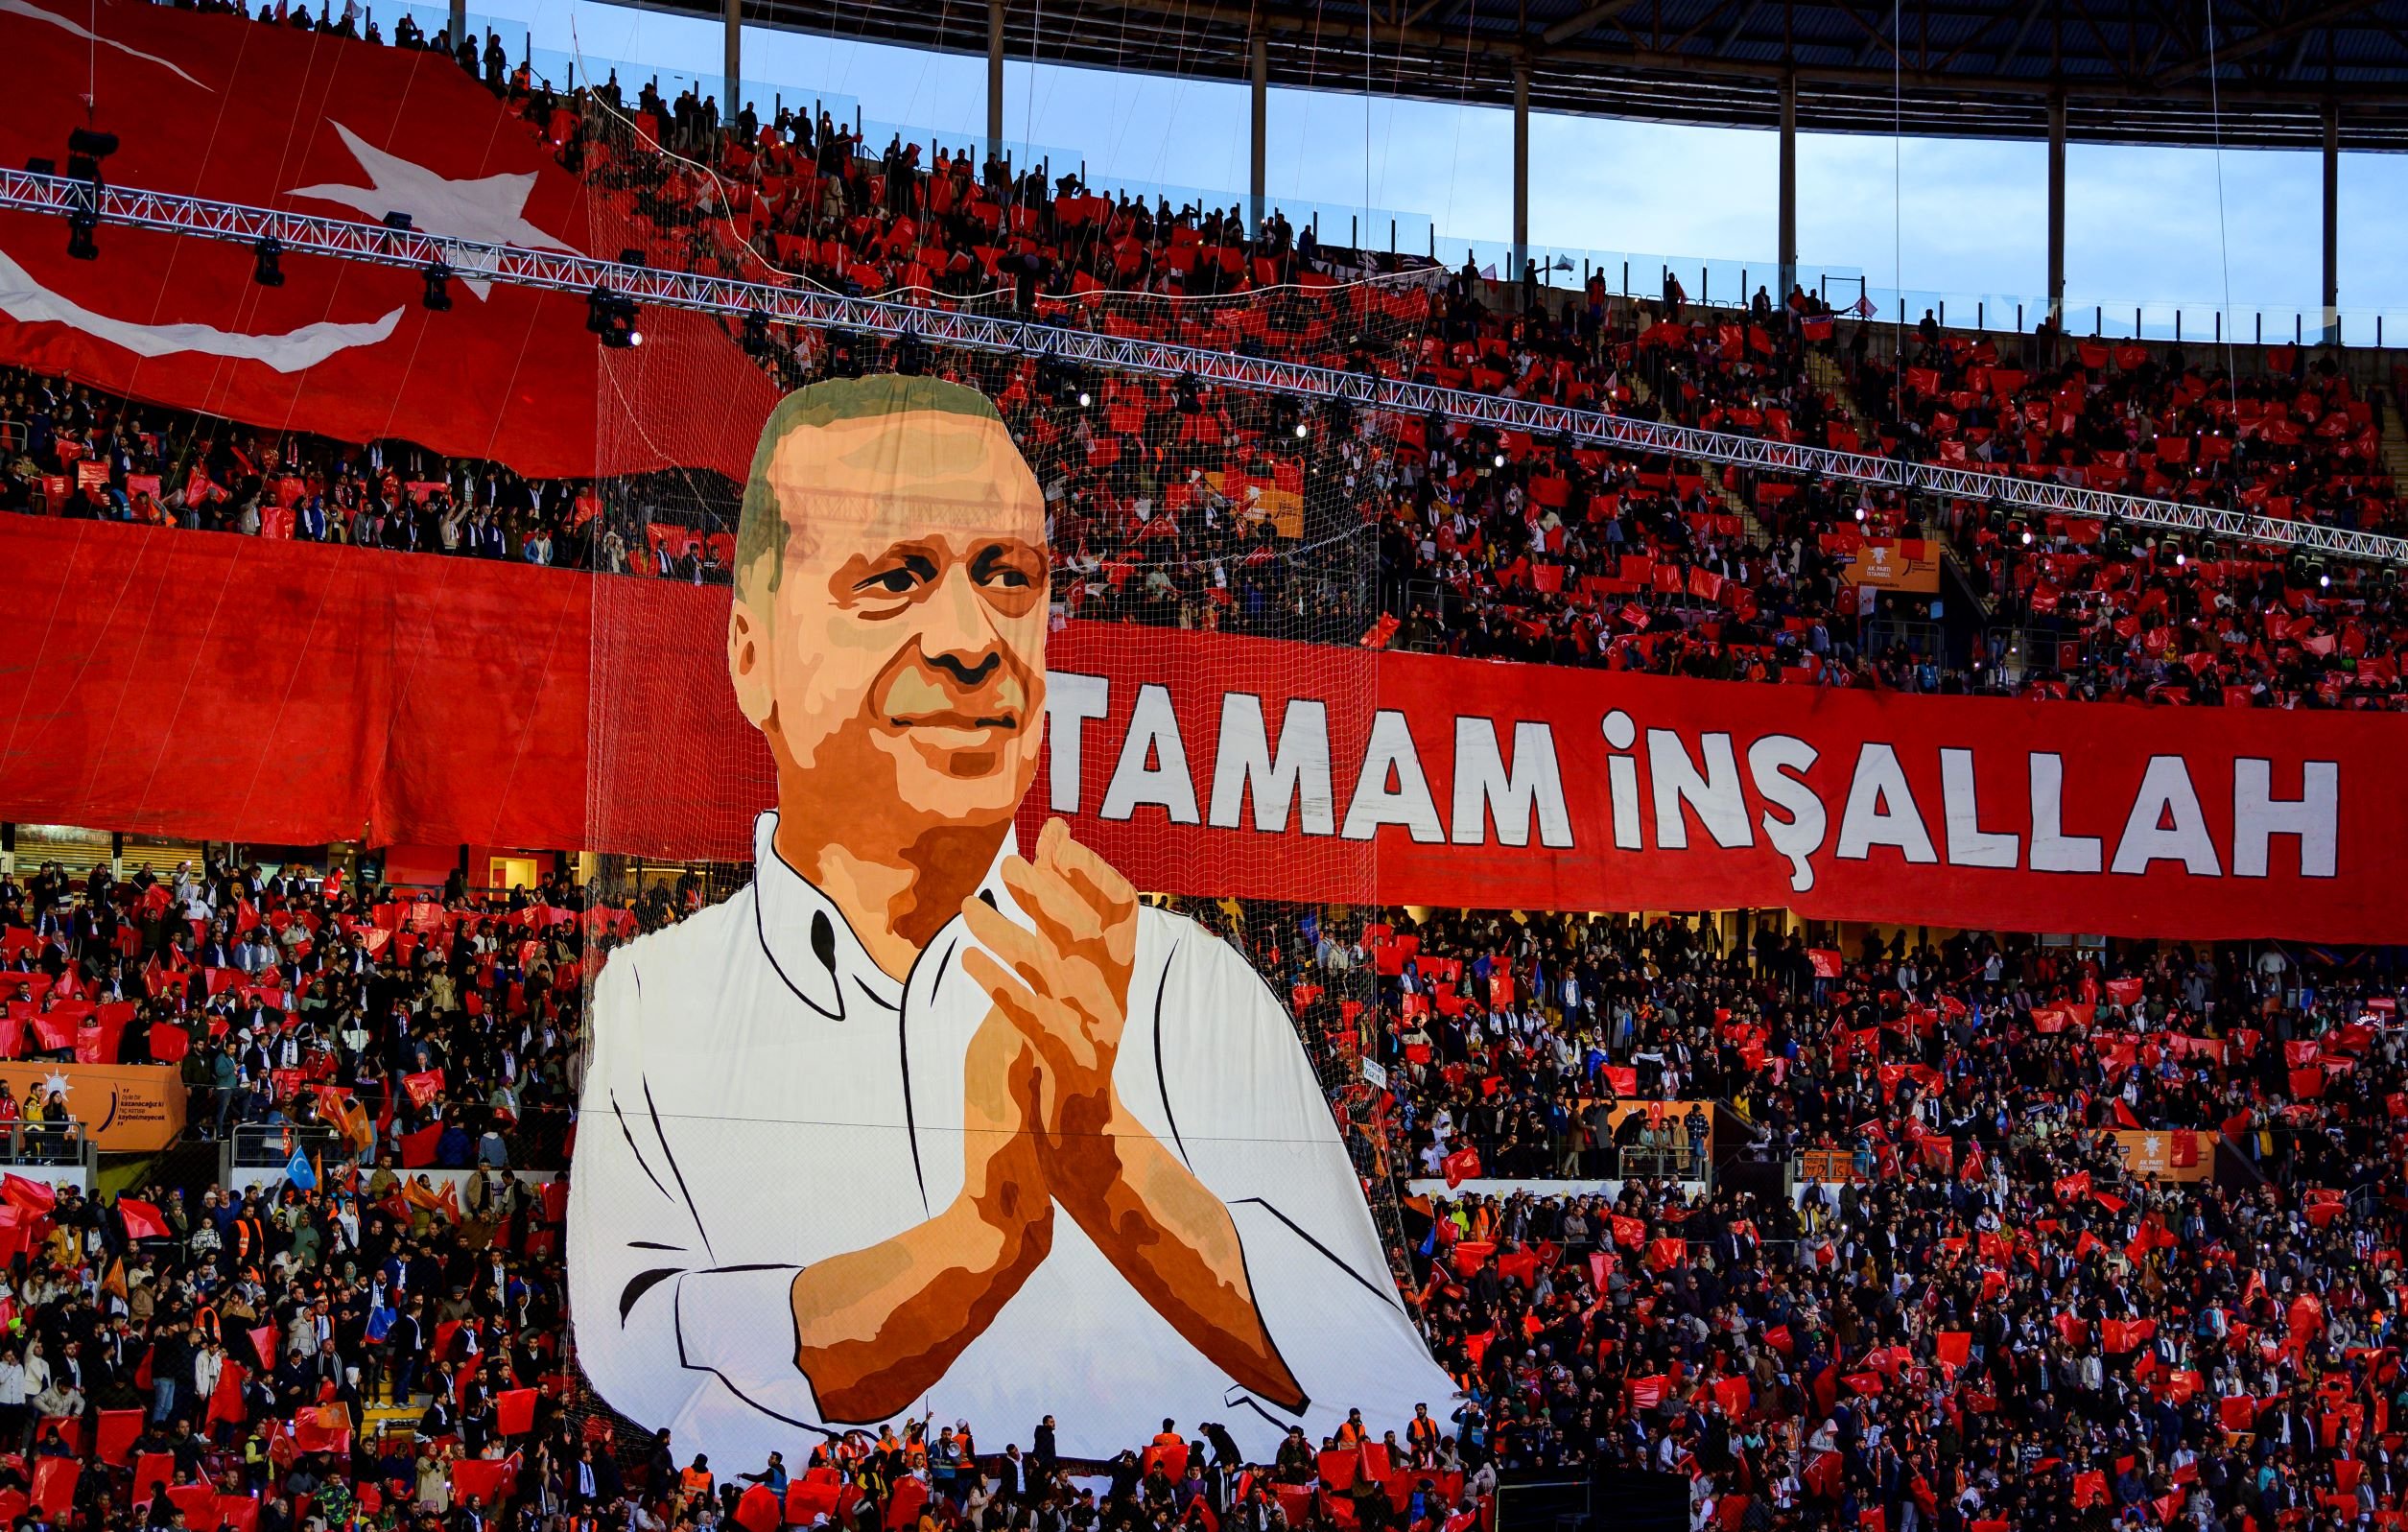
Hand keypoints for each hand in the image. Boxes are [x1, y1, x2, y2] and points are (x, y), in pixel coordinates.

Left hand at [960, 818, 1138, 1162]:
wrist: (1087, 1118)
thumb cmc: (1075, 1029)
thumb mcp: (1077, 968)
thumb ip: (1065, 906)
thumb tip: (1051, 835)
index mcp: (1119, 966)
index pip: (1121, 907)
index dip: (1090, 870)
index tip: (1055, 839)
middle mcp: (1110, 991)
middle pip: (1083, 933)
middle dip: (1046, 894)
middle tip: (1006, 865)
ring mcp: (1088, 1025)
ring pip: (1049, 971)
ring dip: (1008, 935)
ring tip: (967, 909)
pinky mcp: (1061, 1056)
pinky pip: (1029, 1016)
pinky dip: (1000, 986)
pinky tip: (969, 962)